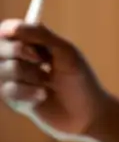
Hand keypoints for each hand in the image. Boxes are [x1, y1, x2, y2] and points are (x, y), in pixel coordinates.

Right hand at [0, 19, 106, 135]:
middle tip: (41, 60)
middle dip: (17, 51)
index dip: (8, 30)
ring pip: (3, 69)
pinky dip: (28, 91)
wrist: (87, 113)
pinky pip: (8, 90)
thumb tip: (11, 28)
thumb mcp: (65, 52)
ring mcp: (15, 81)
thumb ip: (41, 35)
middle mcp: (20, 61)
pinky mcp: (14, 100)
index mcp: (33, 44)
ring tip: (47, 80)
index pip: (7, 30)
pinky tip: (43, 95)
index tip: (13, 33)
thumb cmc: (80, 78)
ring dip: (29, 74)